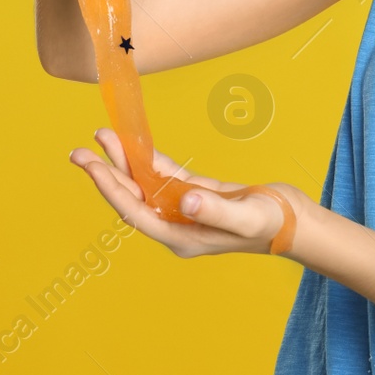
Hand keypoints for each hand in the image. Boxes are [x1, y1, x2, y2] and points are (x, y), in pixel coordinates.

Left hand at [69, 128, 305, 257]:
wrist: (295, 223)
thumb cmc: (274, 224)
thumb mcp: (247, 218)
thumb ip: (216, 211)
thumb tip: (186, 201)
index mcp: (181, 237)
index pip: (135, 213)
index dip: (111, 189)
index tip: (92, 166)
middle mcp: (176, 226)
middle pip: (132, 199)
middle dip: (106, 174)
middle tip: (79, 152)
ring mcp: (185, 211)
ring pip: (145, 186)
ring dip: (125, 163)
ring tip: (103, 137)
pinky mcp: (197, 196)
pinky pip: (166, 177)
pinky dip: (150, 160)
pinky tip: (136, 145)